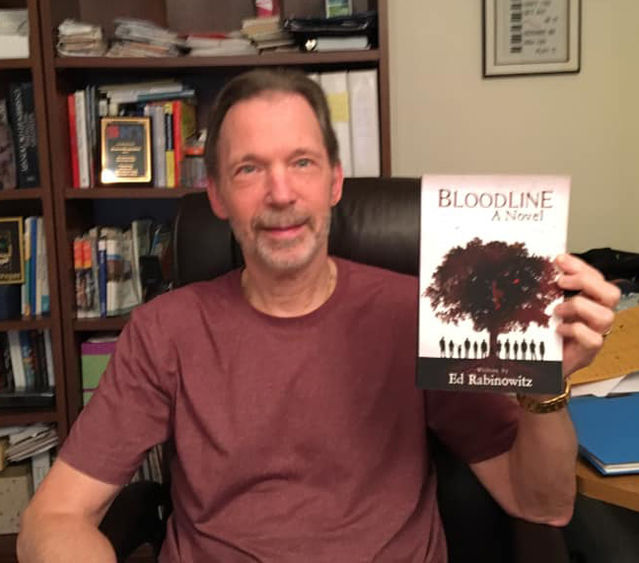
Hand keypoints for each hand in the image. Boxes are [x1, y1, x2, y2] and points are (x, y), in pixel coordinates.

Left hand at [554, 254, 620, 376]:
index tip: (559, 259)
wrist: (542, 363)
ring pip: (605, 315)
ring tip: (557, 310)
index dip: (580, 266)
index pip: (596, 278)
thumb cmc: (546, 334)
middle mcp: (596, 316)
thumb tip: (541, 269)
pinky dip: (575, 330)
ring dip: (578, 307)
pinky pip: (593, 338)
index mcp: (589, 301)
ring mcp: (596, 333)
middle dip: (585, 281)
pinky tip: (559, 329)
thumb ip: (549, 290)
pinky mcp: (589, 351)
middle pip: (611, 293)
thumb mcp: (546, 307)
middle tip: (561, 282)